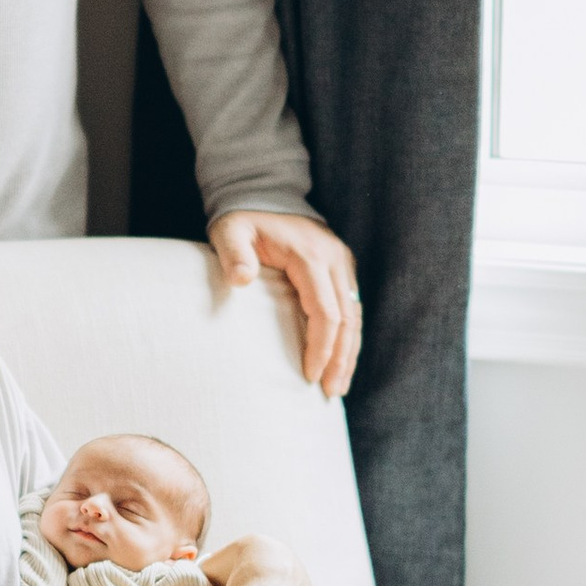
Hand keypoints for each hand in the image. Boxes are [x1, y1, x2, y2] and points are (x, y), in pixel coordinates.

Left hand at [208, 208, 362, 397]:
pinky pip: (352, 308)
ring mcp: (343, 264)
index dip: (321, 347)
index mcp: (311, 256)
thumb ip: (234, 254)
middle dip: (340, 359)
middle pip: (348, 319)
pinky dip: (348, 338)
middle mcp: (335, 260)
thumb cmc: (244, 219)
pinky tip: (340, 361)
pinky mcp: (342, 269)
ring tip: (338, 386)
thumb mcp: (230, 231)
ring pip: (355, 316)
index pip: (326, 312)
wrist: (264, 193)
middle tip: (330, 393)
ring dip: (349, 353)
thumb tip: (241, 280)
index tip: (309, 375)